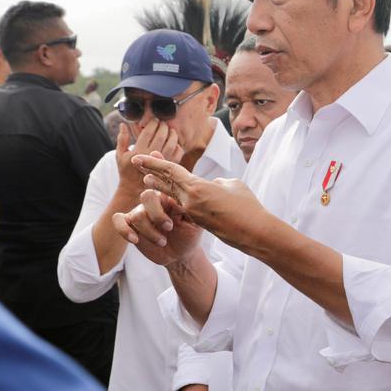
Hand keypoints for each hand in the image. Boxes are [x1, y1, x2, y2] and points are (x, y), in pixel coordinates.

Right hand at [111, 189, 203, 266]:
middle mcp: (154, 203)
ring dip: (149, 231)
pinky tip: (135, 240)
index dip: (162, 190)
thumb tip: (178, 201)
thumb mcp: (195, 223)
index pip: (163, 186)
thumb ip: (188, 211)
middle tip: (169, 227)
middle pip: (146, 197)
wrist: (180, 254)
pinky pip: (118, 221)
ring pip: (136, 215)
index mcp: (170, 197)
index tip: (169, 202)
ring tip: (163, 242)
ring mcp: (141, 213)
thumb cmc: (190, 234)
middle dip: (157, 214)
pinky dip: (123, 230)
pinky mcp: (131, 226)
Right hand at [115, 121, 182, 193]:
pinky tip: (174, 141)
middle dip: (163, 126)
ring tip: (170, 130)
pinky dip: (178, 145)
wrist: (134, 188)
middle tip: (163, 123)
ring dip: (172, 133)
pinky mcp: (169, 166)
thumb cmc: (126, 170)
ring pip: (172, 142)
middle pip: (161, 135)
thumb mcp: (120, 155)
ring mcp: (162, 161)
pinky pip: (178, 152)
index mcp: (138, 151)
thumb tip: (123, 124)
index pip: (148, 132)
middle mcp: (151, 156)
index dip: (153, 123)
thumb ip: (122, 139)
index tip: (154, 120)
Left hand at [134, 152, 267, 249]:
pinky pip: (184, 206)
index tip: (139, 157)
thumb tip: (210, 185)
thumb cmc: (247, 206)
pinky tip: (170, 195)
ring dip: (160, 186)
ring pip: (173, 195)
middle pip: (165, 183)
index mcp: (196, 188)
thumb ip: (216, 182)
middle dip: (151, 171)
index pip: (170, 171)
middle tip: (137, 162)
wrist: (253, 233)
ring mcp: (193, 213)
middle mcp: (189, 201)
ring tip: (147, 179)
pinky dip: (176, 198)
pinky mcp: (198, 221)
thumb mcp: (232, 185)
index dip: (154, 162)